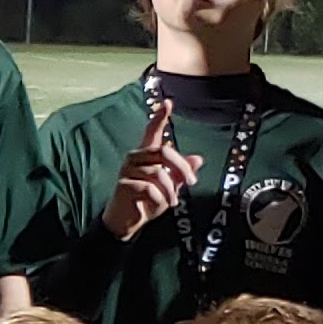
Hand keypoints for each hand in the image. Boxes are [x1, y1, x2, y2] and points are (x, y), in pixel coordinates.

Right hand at [98, 96, 202, 241]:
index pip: (152, 130)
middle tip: (192, 182)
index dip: (160, 116)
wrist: (127, 220)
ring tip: (173, 202)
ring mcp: (128, 170)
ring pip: (159, 173)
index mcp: (146, 154)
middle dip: (182, 167)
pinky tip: (161, 204)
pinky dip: (160, 198)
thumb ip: (181, 173)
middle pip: (164, 151)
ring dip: (171, 190)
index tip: (168, 102)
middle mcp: (135, 157)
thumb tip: (199, 159)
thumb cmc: (147, 201)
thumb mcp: (170, 186)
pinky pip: (149, 188)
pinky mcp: (124, 184)